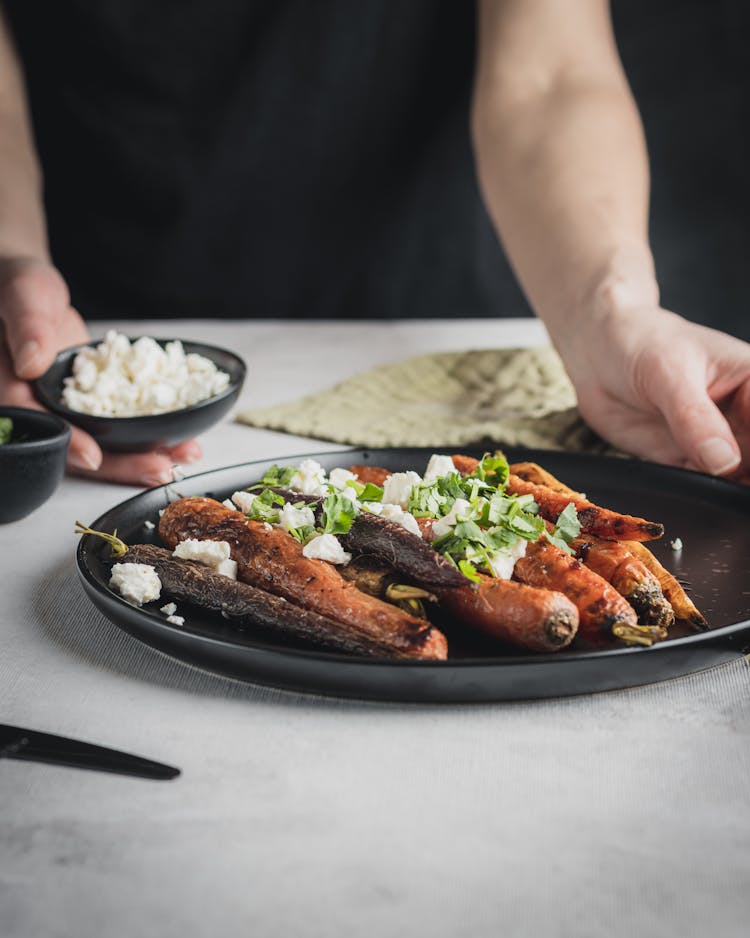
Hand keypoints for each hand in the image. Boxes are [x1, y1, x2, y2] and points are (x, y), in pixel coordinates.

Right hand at [0, 257, 201, 483]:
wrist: (31, 292)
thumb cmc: (19, 288)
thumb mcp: (24, 295)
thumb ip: (28, 326)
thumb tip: (32, 361)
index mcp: (13, 390)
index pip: (40, 425)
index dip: (67, 443)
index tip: (94, 456)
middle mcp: (41, 409)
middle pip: (77, 448)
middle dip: (119, 464)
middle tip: (159, 468)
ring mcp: (69, 411)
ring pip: (103, 445)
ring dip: (141, 457)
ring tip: (181, 459)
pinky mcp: (92, 407)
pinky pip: (119, 428)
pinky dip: (148, 438)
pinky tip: (180, 442)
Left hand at [560, 305, 749, 482]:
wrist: (597, 353)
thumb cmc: (639, 343)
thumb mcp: (669, 374)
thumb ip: (695, 419)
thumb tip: (726, 462)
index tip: (745, 464)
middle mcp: (742, 416)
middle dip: (748, 476)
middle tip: (733, 487)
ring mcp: (716, 441)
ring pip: (738, 478)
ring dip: (729, 493)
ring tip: (712, 492)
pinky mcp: (686, 460)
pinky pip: (703, 487)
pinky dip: (701, 496)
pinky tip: (697, 497)